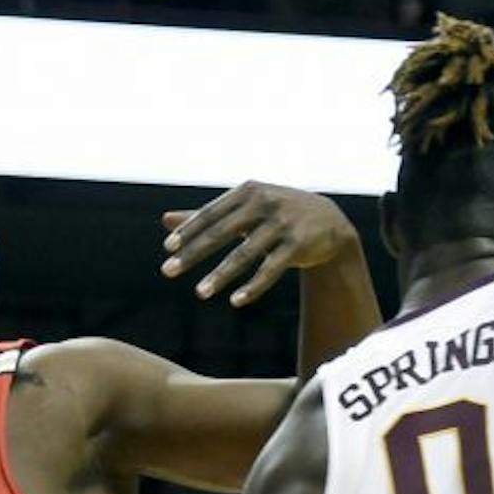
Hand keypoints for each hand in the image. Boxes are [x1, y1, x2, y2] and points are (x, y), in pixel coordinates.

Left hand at [160, 183, 357, 307]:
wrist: (328, 220)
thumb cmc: (275, 214)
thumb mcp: (244, 209)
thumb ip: (206, 216)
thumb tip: (164, 220)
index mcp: (247, 192)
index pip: (211, 213)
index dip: (188, 230)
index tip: (168, 248)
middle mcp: (264, 204)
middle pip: (221, 232)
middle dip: (193, 253)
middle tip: (168, 271)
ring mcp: (283, 224)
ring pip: (245, 254)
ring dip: (221, 275)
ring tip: (200, 293)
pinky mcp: (298, 246)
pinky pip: (271, 269)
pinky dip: (253, 287)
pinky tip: (235, 301)